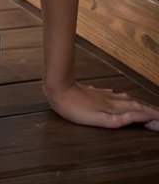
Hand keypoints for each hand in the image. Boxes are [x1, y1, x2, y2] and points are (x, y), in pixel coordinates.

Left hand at [43, 81, 158, 130]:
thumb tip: (136, 117)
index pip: (139, 111)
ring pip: (128, 100)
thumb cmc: (74, 108)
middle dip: (151, 111)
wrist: (59, 89)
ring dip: (141, 106)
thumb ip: (117, 120)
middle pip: (137, 105)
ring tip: (148, 111)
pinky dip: (127, 101)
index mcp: (114, 108)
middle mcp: (113, 100)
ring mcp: (105, 96)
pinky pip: (118, 98)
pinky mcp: (98, 94)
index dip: (152, 116)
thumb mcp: (96, 119)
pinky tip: (125, 101)